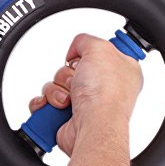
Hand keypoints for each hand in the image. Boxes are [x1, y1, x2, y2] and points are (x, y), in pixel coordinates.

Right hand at [29, 33, 142, 156]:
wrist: (93, 126)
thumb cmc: (105, 94)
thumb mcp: (100, 47)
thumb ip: (85, 40)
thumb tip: (74, 50)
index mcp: (119, 70)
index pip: (99, 53)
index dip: (88, 53)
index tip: (86, 58)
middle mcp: (103, 88)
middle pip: (70, 69)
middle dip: (66, 74)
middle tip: (77, 81)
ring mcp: (85, 103)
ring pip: (55, 84)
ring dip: (55, 90)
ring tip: (68, 100)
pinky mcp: (66, 117)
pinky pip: (44, 102)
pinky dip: (45, 103)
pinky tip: (55, 107)